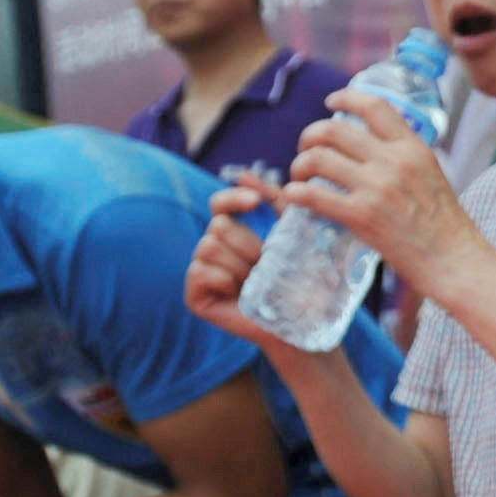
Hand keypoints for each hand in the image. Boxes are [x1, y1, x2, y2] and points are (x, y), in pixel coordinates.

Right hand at [182, 187, 291, 352]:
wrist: (301, 320)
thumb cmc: (299, 277)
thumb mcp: (289, 232)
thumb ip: (271, 199)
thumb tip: (243, 175)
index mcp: (233, 232)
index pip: (220, 203)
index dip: (233, 199)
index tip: (256, 204)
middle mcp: (212, 248)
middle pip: (218, 225)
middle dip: (248, 245)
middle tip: (265, 266)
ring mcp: (201, 272)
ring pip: (210, 246)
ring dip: (240, 265)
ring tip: (255, 283)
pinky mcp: (195, 296)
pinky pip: (201, 271)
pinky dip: (225, 280)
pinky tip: (239, 294)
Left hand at [278, 88, 484, 291]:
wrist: (454, 261)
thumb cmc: (446, 226)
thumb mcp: (432, 175)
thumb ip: (404, 157)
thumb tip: (374, 147)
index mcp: (413, 148)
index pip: (374, 106)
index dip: (346, 99)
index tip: (330, 103)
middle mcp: (393, 161)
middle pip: (334, 130)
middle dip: (310, 136)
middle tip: (306, 150)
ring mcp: (376, 188)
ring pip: (318, 159)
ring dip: (300, 165)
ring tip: (300, 177)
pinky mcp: (361, 216)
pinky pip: (313, 195)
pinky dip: (296, 193)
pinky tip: (294, 196)